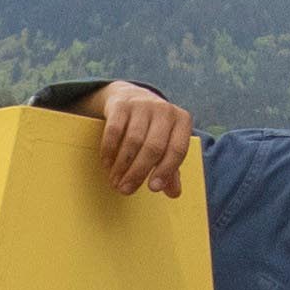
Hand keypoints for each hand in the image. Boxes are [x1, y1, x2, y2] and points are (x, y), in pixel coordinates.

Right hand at [90, 80, 194, 196]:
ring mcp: (142, 105)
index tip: (153, 188)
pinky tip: (107, 165)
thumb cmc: (153, 129)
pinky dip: (109, 151)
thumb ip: (171, 169)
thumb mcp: (167, 144)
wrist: (131, 97)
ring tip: (116, 182)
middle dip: (138, 172)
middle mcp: (164, 110)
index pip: (178, 149)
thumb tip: (174, 193)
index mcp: (182, 121)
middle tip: (126, 190)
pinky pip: (114, 131)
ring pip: (133, 141)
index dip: (166, 171)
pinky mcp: (121, 105)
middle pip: (154, 147)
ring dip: (122, 166)